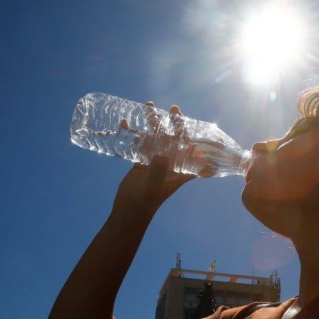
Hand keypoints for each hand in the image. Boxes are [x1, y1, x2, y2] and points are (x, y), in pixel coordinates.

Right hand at [110, 102, 195, 216]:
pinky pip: (139, 143)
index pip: (191, 150)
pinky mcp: (141, 162)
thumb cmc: (144, 202)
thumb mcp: (152, 187)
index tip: (193, 122)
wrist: (128, 212)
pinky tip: (125, 123)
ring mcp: (155, 161)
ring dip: (153, 123)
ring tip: (149, 106)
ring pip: (156, 138)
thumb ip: (158, 171)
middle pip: (174, 139)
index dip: (194, 136)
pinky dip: (133, 133)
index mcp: (179, 170)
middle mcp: (169, 163)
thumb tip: (162, 155)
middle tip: (173, 107)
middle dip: (174, 123)